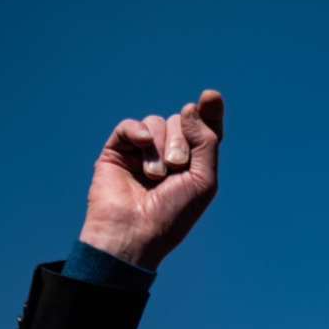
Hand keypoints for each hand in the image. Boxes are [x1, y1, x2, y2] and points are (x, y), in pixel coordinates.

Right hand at [80, 90, 224, 268]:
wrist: (135, 232)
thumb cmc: (172, 215)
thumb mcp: (203, 180)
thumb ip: (206, 141)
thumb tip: (189, 107)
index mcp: (192, 163)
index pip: (204, 128)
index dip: (209, 112)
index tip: (210, 96)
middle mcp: (168, 154)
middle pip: (181, 121)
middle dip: (181, 141)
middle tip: (176, 167)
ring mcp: (142, 152)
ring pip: (157, 122)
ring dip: (161, 146)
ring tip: (156, 175)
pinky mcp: (117, 151)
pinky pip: (130, 125)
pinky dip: (138, 131)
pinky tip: (142, 145)